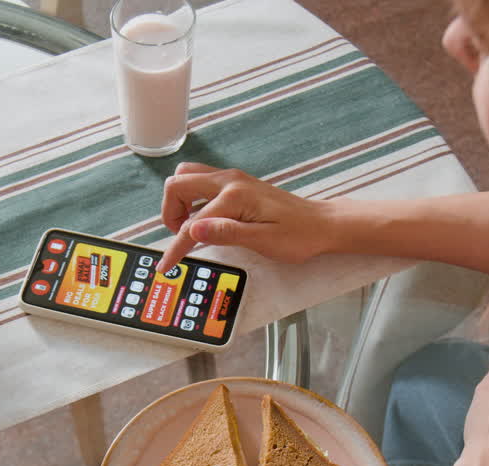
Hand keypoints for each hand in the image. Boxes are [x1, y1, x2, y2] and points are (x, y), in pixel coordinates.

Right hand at [157, 163, 334, 271]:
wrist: (321, 224)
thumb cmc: (298, 235)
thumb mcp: (262, 241)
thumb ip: (226, 232)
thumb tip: (192, 229)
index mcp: (235, 197)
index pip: (191, 222)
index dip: (175, 247)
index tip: (166, 266)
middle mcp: (230, 181)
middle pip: (178, 184)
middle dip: (170, 212)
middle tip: (179, 238)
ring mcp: (233, 179)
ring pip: (187, 177)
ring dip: (179, 201)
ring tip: (188, 228)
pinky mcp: (237, 183)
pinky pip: (201, 182)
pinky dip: (192, 199)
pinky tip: (203, 220)